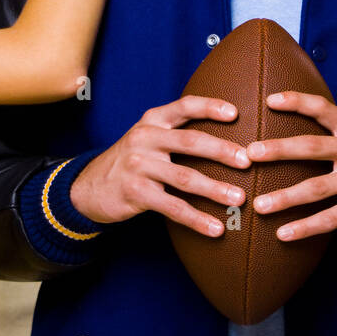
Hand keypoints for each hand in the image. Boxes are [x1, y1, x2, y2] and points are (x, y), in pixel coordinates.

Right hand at [69, 96, 251, 236]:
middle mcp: (145, 138)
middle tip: (248, 162)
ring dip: (215, 190)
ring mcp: (139, 166)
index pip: (185, 106)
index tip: (236, 113)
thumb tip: (228, 138)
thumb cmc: (132, 161)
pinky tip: (216, 229)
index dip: (210, 107)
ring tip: (240, 199)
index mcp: (153, 121)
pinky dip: (197, 219)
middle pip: (191, 142)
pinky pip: (173, 207)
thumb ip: (178, 132)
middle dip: (222, 151)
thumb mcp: (148, 138)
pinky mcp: (136, 193)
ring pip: (185, 177)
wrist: (89, 188)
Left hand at [246, 90, 336, 239]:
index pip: (323, 108)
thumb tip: (285, 134)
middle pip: (313, 147)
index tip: (269, 100)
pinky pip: (330, 218)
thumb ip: (332, 136)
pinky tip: (283, 233)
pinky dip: (305, 227)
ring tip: (259, 205)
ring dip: (285, 197)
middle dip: (278, 149)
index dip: (297, 101)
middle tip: (249, 153)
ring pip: (317, 188)